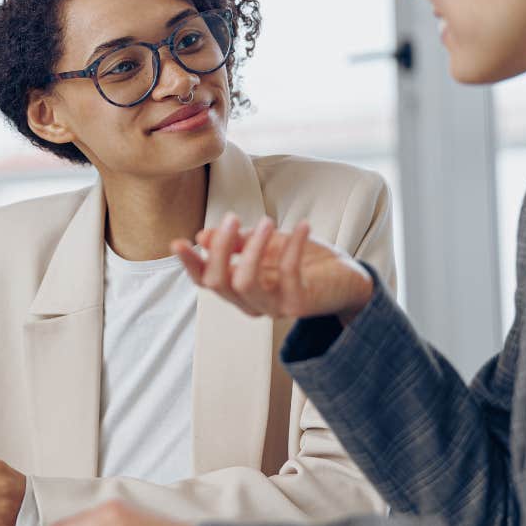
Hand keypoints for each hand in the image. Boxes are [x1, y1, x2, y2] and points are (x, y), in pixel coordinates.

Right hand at [171, 213, 373, 322]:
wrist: (347, 278)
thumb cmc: (305, 260)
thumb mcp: (267, 245)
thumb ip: (238, 242)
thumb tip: (202, 236)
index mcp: (240, 289)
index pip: (206, 281)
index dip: (190, 264)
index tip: (178, 242)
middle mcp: (252, 303)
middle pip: (220, 282)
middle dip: (221, 248)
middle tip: (232, 218)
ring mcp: (275, 306)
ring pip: (246, 281)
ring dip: (252, 247)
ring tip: (268, 221)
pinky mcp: (299, 304)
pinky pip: (289, 273)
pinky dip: (294, 245)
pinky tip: (302, 225)